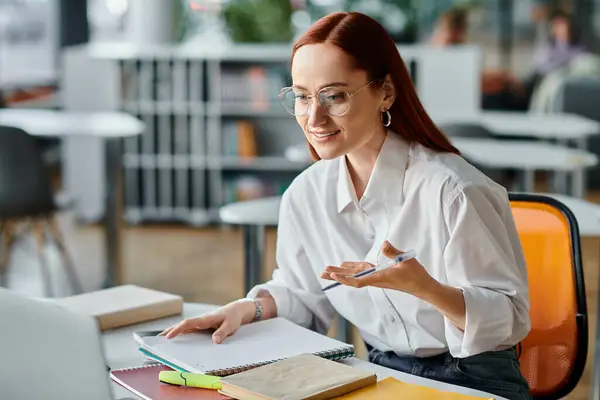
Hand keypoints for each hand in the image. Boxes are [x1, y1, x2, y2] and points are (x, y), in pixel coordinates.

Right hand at [160, 300, 255, 343]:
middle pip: (183, 325)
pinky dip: (181, 333)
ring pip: (185, 327)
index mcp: (206, 319)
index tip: (168, 336)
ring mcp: (201, 323)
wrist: (237, 310)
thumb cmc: (233, 317)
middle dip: (170, 331)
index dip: (177, 330)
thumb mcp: (231, 325)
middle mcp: (201, 320)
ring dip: (174, 331)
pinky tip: (176, 339)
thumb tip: (214, 341)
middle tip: (158, 339)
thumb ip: (222, 332)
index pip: (188, 323)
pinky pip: (190, 329)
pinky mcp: (203, 326)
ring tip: (161, 340)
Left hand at [321, 241, 435, 295]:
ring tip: (328, 270)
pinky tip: (344, 265)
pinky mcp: (380, 274)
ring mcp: (376, 277)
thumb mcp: (405, 261)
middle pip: (352, 278)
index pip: (358, 281)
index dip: (345, 279)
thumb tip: (384, 244)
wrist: (422, 286)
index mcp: (379, 278)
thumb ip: (393, 252)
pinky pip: (362, 271)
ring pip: (355, 275)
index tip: (333, 276)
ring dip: (342, 272)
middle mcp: (375, 279)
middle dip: (337, 275)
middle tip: (322, 273)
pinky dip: (353, 268)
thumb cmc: (415, 275)